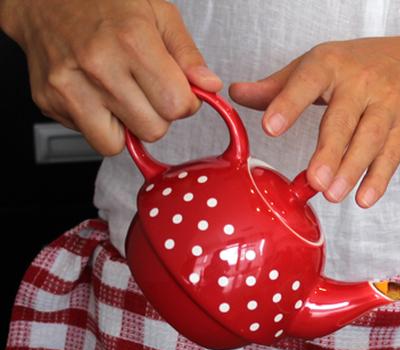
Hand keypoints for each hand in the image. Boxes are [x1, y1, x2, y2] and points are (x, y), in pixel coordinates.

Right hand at [0, 0, 221, 155]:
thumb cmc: (103, 4)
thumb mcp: (158, 14)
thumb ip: (188, 54)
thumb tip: (209, 86)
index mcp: (131, 41)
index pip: (177, 106)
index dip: (184, 103)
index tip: (174, 89)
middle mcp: (98, 66)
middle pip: (153, 130)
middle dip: (157, 115)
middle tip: (145, 90)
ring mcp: (69, 86)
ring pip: (119, 145)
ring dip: (128, 127)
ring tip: (122, 96)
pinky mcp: (49, 102)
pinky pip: (91, 138)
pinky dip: (100, 125)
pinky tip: (98, 97)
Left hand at [229, 36, 399, 207]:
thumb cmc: (358, 67)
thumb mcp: (317, 67)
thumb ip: (278, 87)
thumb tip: (237, 95)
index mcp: (331, 64)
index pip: (307, 82)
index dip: (288, 104)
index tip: (270, 128)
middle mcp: (362, 82)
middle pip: (344, 119)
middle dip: (329, 152)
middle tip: (313, 181)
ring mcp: (388, 105)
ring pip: (370, 139)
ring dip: (352, 170)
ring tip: (332, 194)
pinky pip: (393, 156)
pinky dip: (379, 179)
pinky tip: (364, 198)